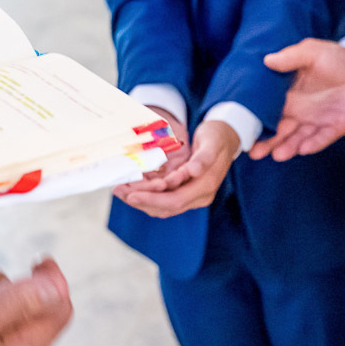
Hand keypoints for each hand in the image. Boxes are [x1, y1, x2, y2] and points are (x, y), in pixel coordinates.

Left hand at [117, 120, 238, 218]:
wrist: (225, 139)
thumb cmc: (217, 138)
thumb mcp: (212, 142)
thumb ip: (204, 158)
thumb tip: (194, 171)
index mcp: (206, 186)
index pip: (176, 200)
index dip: (153, 199)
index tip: (132, 194)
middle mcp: (199, 196)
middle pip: (167, 207)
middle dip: (141, 201)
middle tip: (119, 191)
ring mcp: (192, 196)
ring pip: (163, 207)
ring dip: (141, 201)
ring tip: (121, 190)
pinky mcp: (185, 192)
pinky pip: (164, 199)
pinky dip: (147, 196)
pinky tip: (132, 188)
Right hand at [250, 39, 344, 161]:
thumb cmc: (336, 58)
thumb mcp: (312, 52)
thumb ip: (291, 58)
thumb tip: (267, 60)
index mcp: (289, 94)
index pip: (269, 110)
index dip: (257, 120)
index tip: (243, 129)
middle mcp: (299, 111)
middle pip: (280, 130)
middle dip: (268, 142)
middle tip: (254, 153)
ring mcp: (316, 121)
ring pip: (298, 138)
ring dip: (288, 147)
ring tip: (277, 155)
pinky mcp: (334, 128)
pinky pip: (322, 138)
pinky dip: (313, 144)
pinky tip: (303, 150)